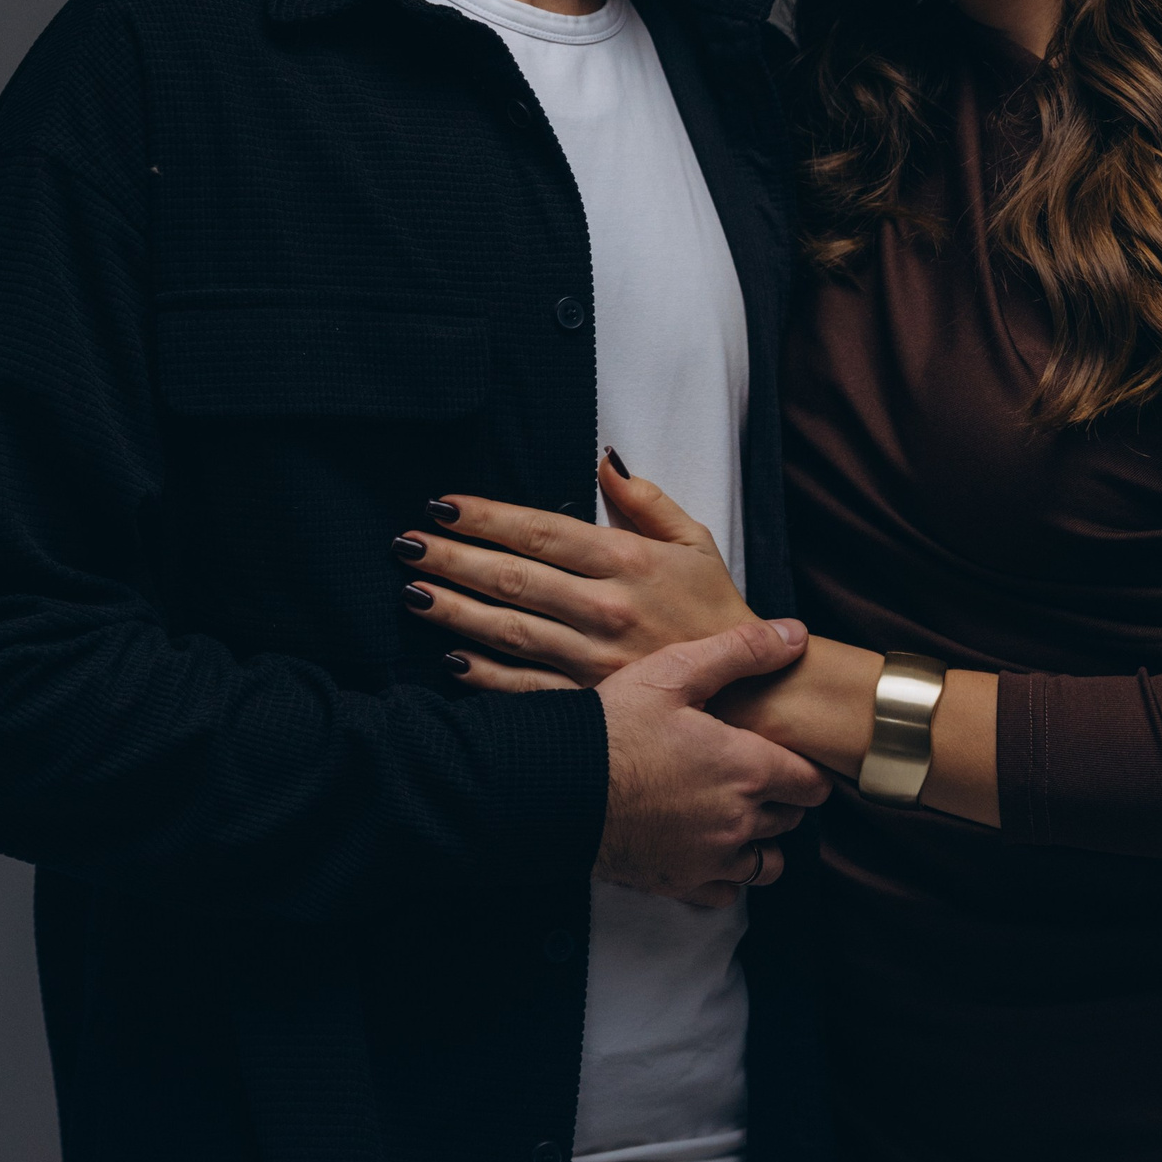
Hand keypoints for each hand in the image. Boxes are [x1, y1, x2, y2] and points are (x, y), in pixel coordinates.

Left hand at [393, 457, 748, 688]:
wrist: (755, 694)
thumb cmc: (719, 615)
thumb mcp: (696, 542)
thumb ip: (646, 500)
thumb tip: (605, 459)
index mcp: (628, 561)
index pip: (541, 530)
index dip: (487, 516)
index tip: (444, 505)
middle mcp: (605, 608)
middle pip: (513, 577)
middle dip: (454, 557)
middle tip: (407, 543)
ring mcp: (594, 660)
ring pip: (509, 630)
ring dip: (455, 609)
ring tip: (413, 591)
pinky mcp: (592, 702)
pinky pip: (526, 688)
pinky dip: (485, 675)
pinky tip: (450, 659)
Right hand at [594, 621, 832, 906]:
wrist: (555, 783)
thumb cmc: (614, 724)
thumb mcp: (675, 670)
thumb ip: (742, 651)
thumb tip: (796, 634)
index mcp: (747, 769)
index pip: (813, 783)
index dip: (807, 767)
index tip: (789, 755)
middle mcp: (737, 821)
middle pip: (790, 819)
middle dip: (782, 799)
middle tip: (754, 773)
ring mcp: (709, 858)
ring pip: (766, 863)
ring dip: (760, 840)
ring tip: (736, 813)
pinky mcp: (678, 883)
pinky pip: (726, 892)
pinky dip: (726, 874)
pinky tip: (707, 846)